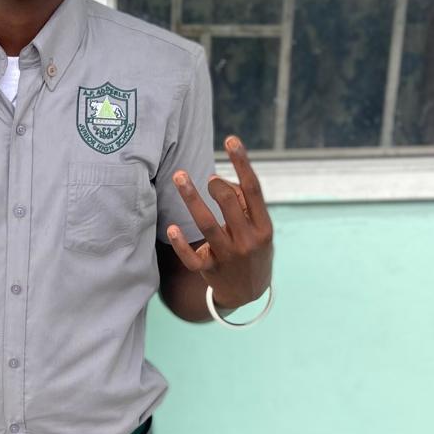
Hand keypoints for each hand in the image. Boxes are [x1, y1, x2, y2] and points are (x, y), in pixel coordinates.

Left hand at [167, 135, 272, 310]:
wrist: (249, 294)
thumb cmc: (252, 250)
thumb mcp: (258, 229)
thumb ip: (243, 203)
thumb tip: (219, 180)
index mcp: (263, 227)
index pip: (253, 189)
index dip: (242, 163)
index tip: (231, 140)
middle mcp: (247, 241)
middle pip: (229, 204)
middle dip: (216, 185)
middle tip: (207, 178)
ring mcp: (228, 257)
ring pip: (206, 225)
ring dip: (191, 199)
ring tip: (180, 177)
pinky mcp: (210, 270)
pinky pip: (192, 257)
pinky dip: (181, 243)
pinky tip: (170, 228)